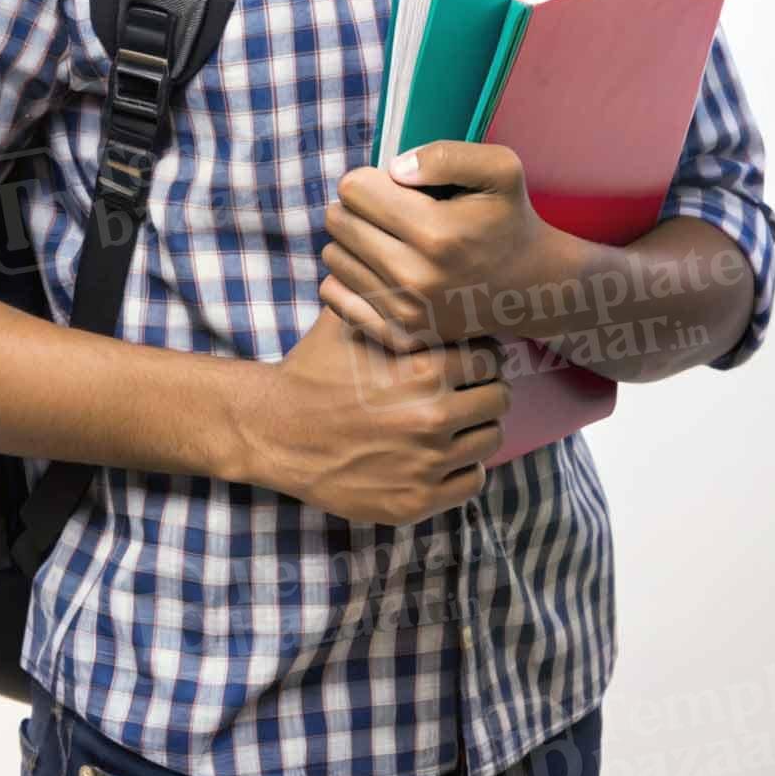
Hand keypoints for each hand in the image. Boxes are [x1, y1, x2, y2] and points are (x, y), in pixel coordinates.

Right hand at [261, 304, 509, 526]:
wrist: (276, 431)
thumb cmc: (313, 371)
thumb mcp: (349, 321)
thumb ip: (390, 299)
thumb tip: (421, 274)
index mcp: (423, 369)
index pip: (490, 357)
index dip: (481, 353)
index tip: (467, 359)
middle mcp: (432, 417)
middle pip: (498, 399)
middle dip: (485, 389)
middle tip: (465, 390)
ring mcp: (426, 464)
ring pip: (490, 440)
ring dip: (476, 429)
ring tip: (454, 422)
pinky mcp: (417, 501)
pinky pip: (472, 482)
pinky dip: (463, 468)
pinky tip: (441, 455)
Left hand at [319, 141, 564, 351]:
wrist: (531, 287)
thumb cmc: (509, 220)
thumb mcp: (499, 169)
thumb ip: (445, 157)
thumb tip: (394, 169)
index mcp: (436, 232)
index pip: (354, 189)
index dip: (371, 179)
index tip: (394, 187)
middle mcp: (415, 277)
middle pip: (338, 222)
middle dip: (357, 208)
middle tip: (389, 212)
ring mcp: (405, 311)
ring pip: (333, 256)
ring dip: (352, 242)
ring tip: (387, 239)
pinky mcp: (398, 335)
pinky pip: (334, 294)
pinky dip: (349, 276)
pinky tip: (378, 267)